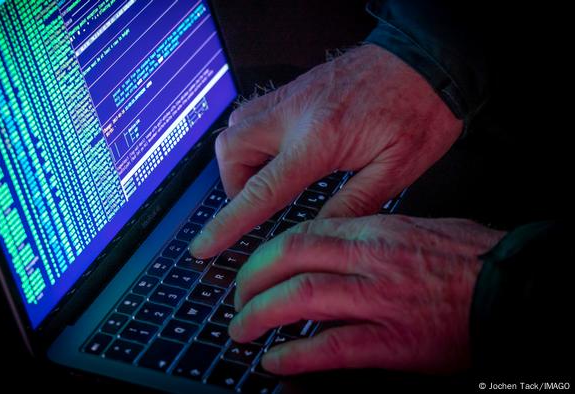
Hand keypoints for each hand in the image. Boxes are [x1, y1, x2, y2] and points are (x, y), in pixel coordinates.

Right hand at [189, 44, 461, 258]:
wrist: (426, 58)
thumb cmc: (420, 109)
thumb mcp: (398, 169)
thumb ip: (353, 205)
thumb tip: (317, 234)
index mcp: (319, 140)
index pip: (260, 190)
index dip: (227, 223)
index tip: (203, 244)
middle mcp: (295, 114)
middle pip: (230, 150)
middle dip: (232, 185)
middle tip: (258, 203)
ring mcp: (292, 97)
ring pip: (236, 128)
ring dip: (241, 160)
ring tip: (271, 178)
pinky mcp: (296, 89)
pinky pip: (254, 113)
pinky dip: (254, 138)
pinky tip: (280, 151)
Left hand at [229, 215, 504, 374]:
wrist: (516, 289)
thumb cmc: (470, 259)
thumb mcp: (416, 228)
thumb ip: (370, 235)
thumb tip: (331, 245)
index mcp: (375, 231)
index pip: (301, 234)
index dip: (264, 254)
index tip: (250, 269)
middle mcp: (370, 260)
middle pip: (289, 260)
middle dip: (250, 281)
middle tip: (237, 301)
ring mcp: (380, 300)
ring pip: (301, 299)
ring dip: (261, 315)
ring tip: (242, 330)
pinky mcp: (394, 342)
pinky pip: (331, 347)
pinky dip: (296, 355)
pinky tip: (276, 361)